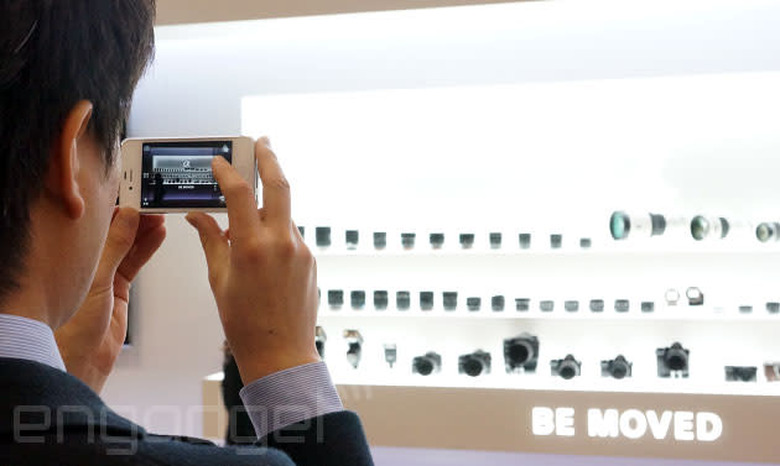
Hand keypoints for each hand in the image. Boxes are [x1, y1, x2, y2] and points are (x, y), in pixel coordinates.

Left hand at [55, 208, 165, 392]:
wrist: (82, 361)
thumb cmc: (74, 325)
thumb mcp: (99, 279)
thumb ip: (116, 247)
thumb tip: (128, 216)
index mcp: (77, 256)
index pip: (100, 223)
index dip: (118, 207)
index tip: (136, 195)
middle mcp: (90, 263)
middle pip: (117, 232)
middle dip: (135, 217)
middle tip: (155, 203)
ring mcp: (106, 275)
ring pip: (129, 245)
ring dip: (145, 231)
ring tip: (162, 216)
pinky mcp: (119, 289)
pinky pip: (136, 262)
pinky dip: (148, 248)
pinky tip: (158, 236)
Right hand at [186, 138, 319, 383]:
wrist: (281, 354)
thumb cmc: (245, 324)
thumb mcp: (219, 280)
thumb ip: (211, 241)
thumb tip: (198, 216)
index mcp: (253, 248)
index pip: (241, 193)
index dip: (228, 172)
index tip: (219, 161)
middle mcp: (282, 243)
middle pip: (280, 185)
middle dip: (270, 158)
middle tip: (261, 142)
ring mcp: (301, 251)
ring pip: (284, 212)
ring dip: (268, 203)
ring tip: (247, 208)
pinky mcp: (310, 260)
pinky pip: (290, 234)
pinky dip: (275, 229)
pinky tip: (260, 245)